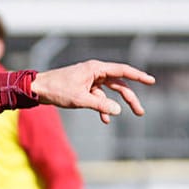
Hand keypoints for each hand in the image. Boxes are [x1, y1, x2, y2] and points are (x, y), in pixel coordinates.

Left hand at [29, 61, 154, 123]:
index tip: (151, 81)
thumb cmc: (56, 89)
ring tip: (130, 115)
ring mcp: (89, 81)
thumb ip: (99, 105)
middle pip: (119, 84)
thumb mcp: (79, 99)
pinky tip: (105, 120)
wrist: (37, 89)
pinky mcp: (83, 89)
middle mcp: (95, 72)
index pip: (122, 71)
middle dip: (130, 98)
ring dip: (117, 105)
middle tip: (140, 111)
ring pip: (109, 93)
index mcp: (96, 68)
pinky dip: (101, 108)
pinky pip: (97, 98)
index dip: (138, 76)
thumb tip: (118, 111)